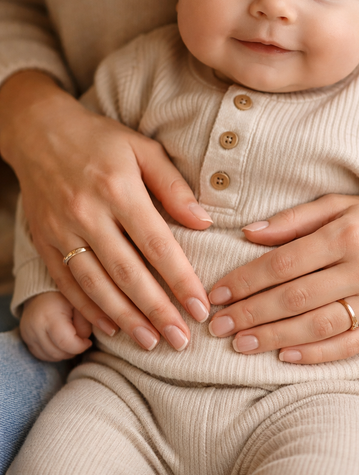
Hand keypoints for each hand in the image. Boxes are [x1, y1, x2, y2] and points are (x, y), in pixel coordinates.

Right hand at [0, 72, 211, 351]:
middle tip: (182, 341)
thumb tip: (204, 223)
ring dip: (125, 318)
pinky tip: (110, 328)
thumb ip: (174, 187)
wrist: (39, 131)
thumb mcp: (142, 149)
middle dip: (157, 311)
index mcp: (118, 189)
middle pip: (127, 273)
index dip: (180, 279)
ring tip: (151, 343)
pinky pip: (67, 283)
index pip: (156, 244)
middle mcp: (88, 214)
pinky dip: (88, 309)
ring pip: (96, 285)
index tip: (201, 306)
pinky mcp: (44, 241)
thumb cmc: (101, 139)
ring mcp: (62, 230)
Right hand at [20, 292, 92, 361]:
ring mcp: (28, 334)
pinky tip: (62, 342)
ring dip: (64, 352)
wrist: (44, 289)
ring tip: (72, 339)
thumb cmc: (66, 296)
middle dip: (73, 350)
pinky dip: (54, 353)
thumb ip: (85, 324)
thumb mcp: (80, 304)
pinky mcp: (25, 338)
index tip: (88, 341)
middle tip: (81, 339)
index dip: (80, 346)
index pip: (65, 343)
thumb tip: (85, 341)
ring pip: (50, 356)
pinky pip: (42, 355)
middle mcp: (34, 327)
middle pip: (58, 352)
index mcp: (49, 316)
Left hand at [208, 194, 358, 362]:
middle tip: (217, 326)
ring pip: (317, 326)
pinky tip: (284, 357)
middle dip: (250, 313)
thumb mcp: (340, 205)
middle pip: (294, 297)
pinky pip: (350, 347)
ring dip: (273, 338)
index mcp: (345, 235)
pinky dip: (316, 354)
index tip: (216, 294)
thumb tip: (249, 234)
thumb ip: (294, 219)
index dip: (245, 280)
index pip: (283, 263)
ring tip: (240, 344)